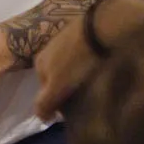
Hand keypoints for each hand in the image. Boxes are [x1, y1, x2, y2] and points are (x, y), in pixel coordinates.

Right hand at [33, 0, 143, 119]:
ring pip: (71, 64)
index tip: (74, 111)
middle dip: (67, 88)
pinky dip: (91, 62)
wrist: (102, 26)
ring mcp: (67, 38)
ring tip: (96, 82)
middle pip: (57, 76)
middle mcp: (50, 49)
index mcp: (40, 63)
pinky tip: (103, 66)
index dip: (57, 103)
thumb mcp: (57, 86)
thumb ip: (44, 103)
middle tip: (85, 98)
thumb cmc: (77, 61)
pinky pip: (86, 53)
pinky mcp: (87, 31)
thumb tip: (41, 117)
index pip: (44, 91)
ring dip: (79, 74)